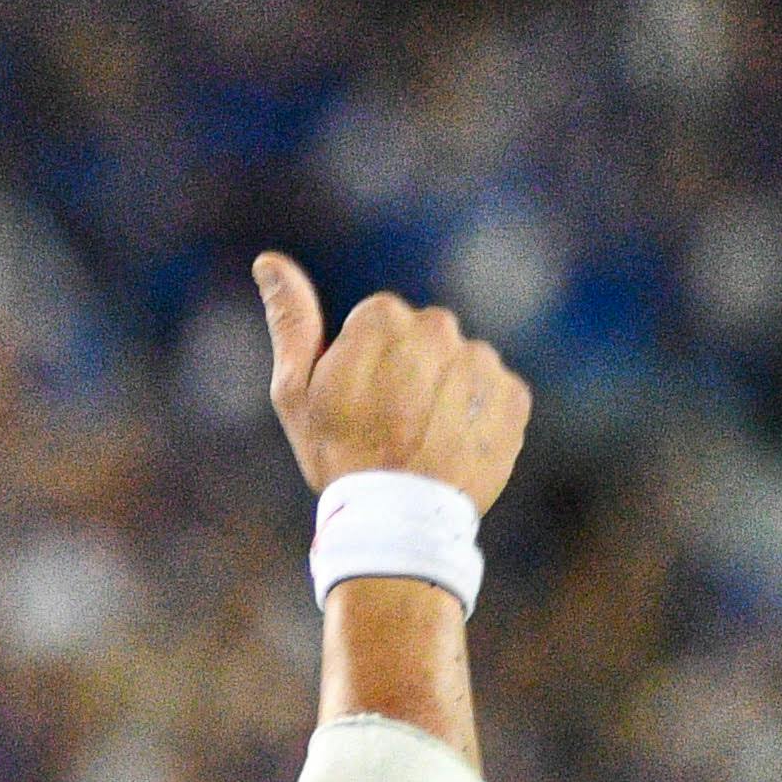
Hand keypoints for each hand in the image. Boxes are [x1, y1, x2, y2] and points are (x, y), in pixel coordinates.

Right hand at [250, 251, 529, 511]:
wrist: (398, 520)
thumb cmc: (337, 454)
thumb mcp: (296, 389)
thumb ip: (290, 319)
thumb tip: (268, 260)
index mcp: (383, 317)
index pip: (377, 323)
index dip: (363, 363)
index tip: (358, 402)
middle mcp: (440, 328)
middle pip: (422, 339)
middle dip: (408, 371)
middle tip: (390, 424)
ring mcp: (481, 362)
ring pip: (459, 365)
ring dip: (445, 393)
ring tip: (423, 440)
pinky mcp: (513, 397)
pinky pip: (493, 393)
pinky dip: (477, 416)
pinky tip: (452, 446)